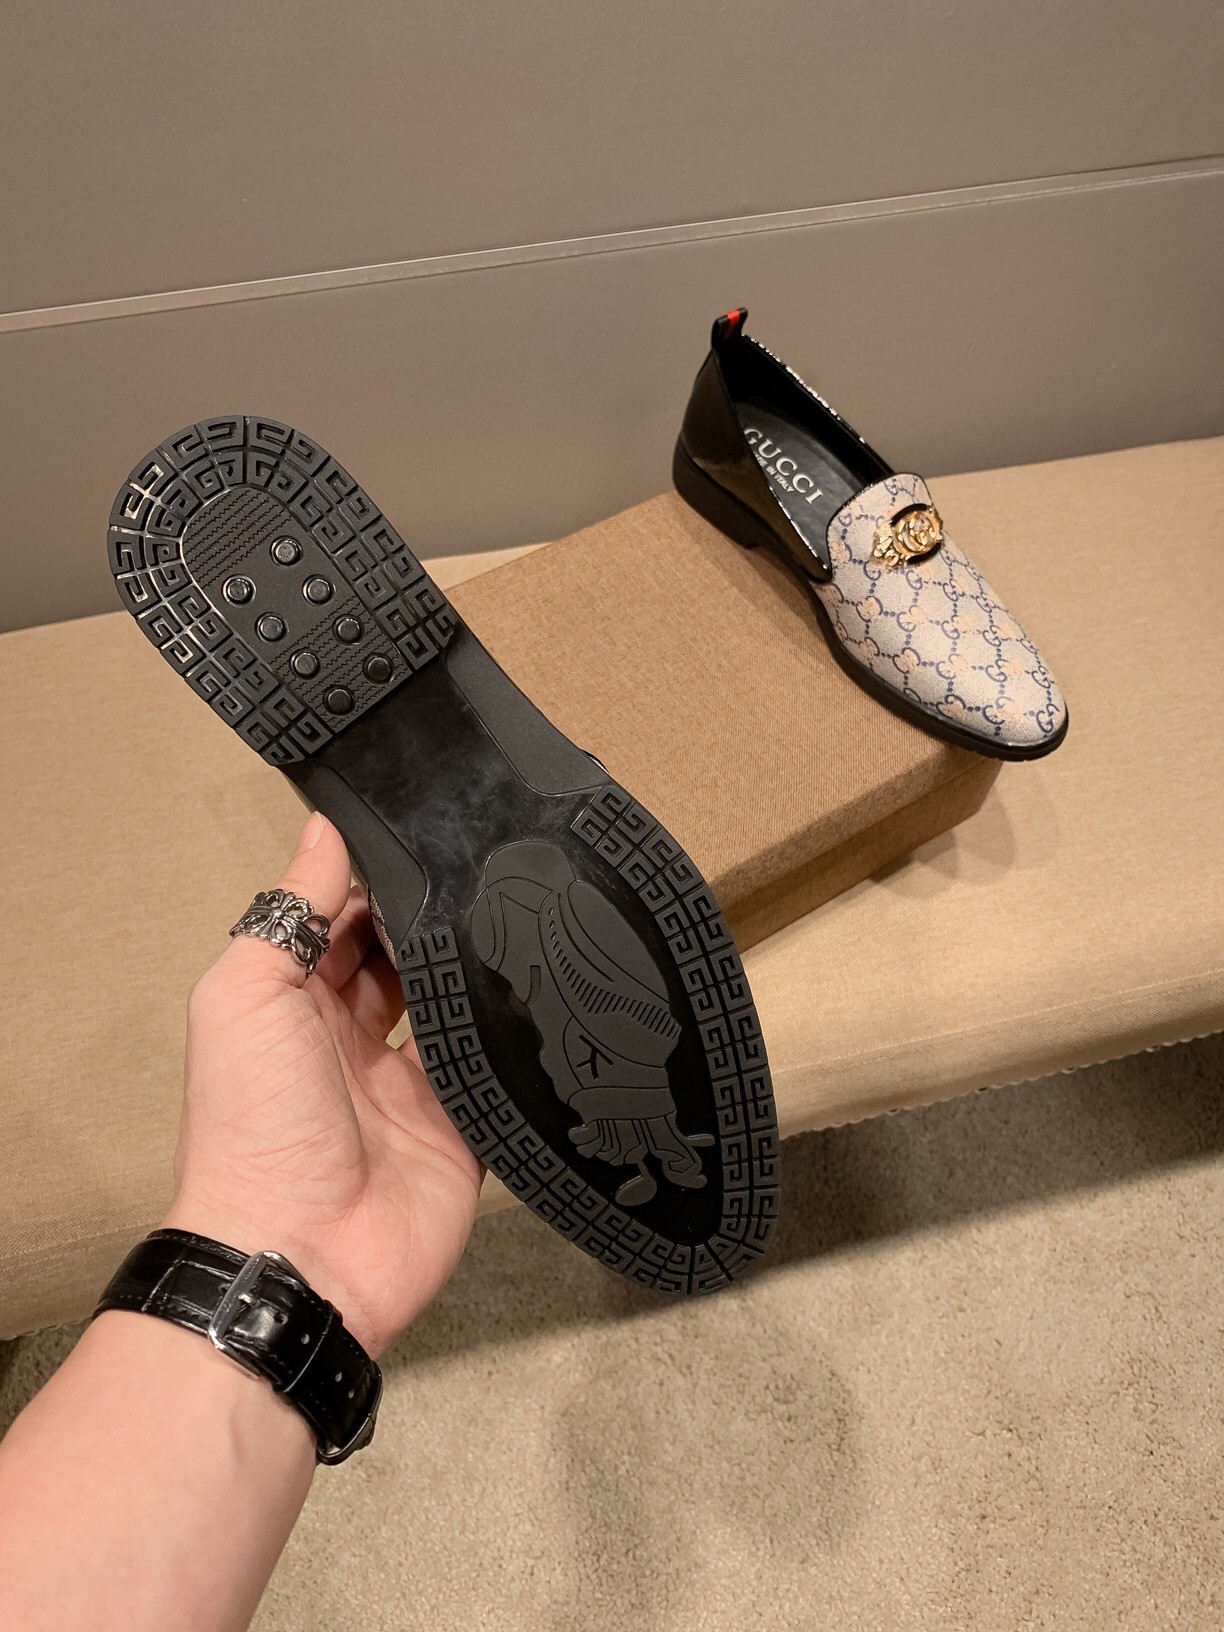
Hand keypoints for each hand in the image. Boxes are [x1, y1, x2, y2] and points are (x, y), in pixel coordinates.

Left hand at [163, 813, 482, 1356]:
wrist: (300, 1257)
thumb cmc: (252, 1125)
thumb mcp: (247, 997)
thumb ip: (289, 914)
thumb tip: (323, 827)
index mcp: (296, 1008)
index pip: (344, 925)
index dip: (378, 883)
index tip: (429, 832)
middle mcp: (354, 1043)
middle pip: (404, 963)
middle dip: (438, 921)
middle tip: (492, 864)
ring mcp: (412, 1090)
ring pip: (456, 1012)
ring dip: (480, 974)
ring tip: (529, 912)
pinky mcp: (463, 1131)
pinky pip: (495, 1075)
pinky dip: (513, 1042)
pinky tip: (547, 991)